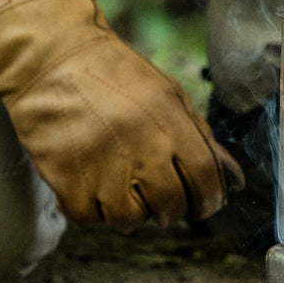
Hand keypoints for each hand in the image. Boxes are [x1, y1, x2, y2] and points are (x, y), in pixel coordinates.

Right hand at [0, 0, 244, 231]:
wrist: (51, 60)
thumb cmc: (114, 77)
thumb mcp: (168, 94)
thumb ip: (200, 136)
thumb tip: (232, 179)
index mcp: (169, 121)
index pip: (205, 178)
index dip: (210, 200)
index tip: (205, 205)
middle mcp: (139, 146)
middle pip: (170, 206)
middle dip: (171, 210)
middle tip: (161, 198)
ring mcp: (101, 166)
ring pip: (129, 221)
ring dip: (130, 212)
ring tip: (122, 187)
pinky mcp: (65, 179)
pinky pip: (88, 219)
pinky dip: (92, 210)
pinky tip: (92, 185)